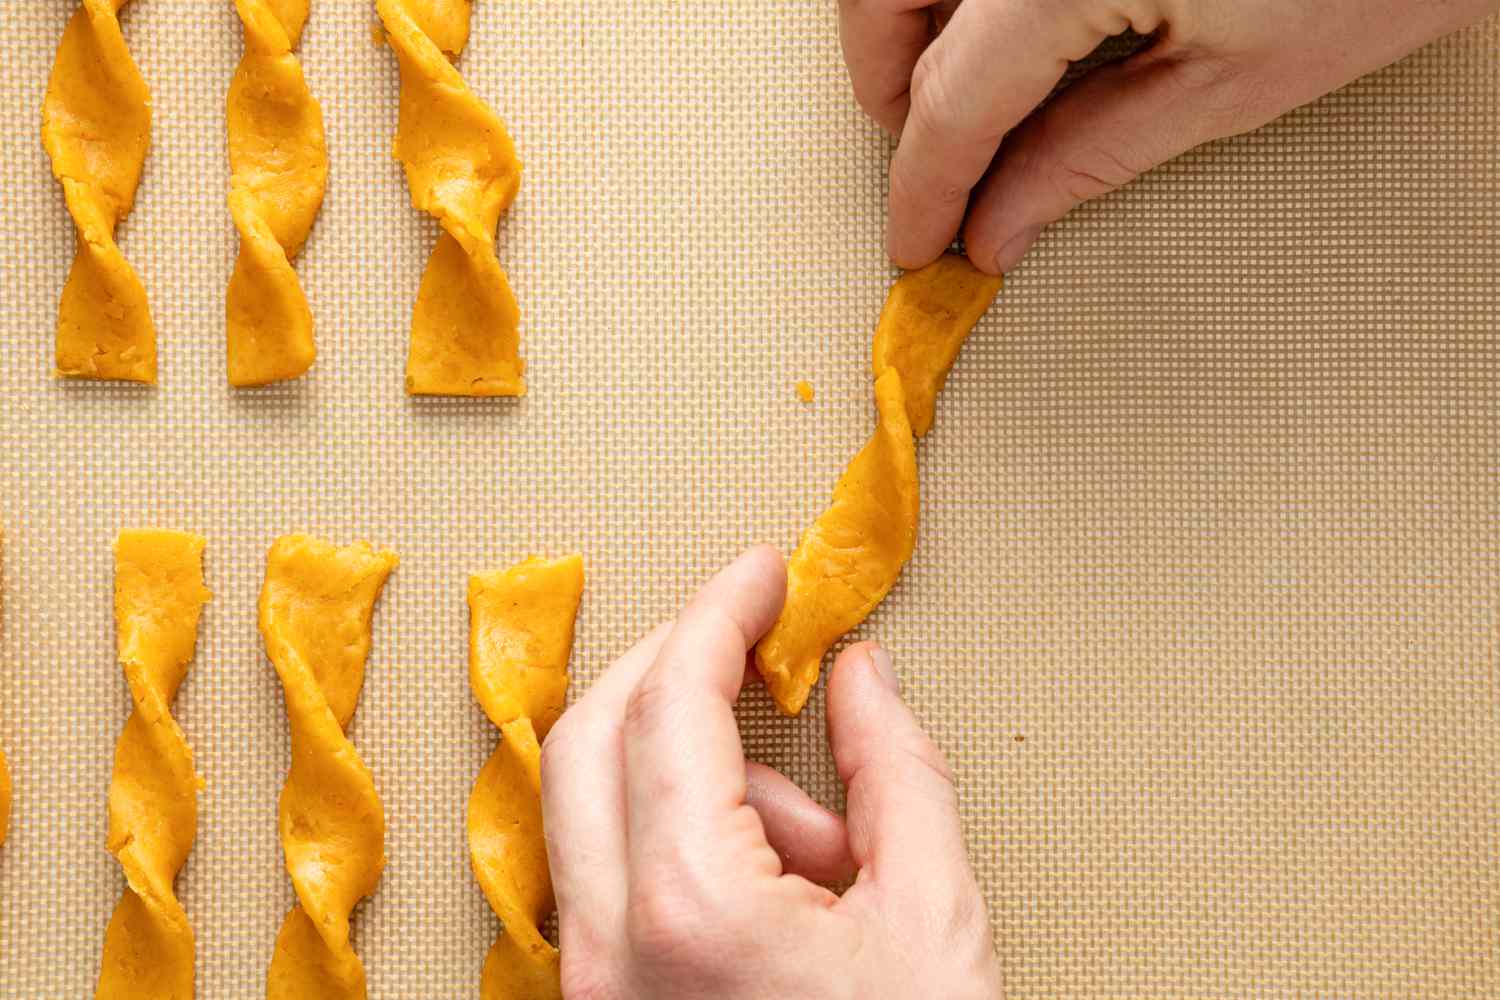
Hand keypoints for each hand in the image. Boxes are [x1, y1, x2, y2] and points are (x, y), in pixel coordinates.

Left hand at [541, 546, 1002, 998]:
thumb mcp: (930, 919)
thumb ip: (895, 775)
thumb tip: (861, 680)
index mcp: (691, 912)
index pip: (671, 705)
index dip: (720, 614)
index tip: (760, 576)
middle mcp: (609, 952)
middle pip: (589, 739)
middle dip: (673, 667)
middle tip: (748, 641)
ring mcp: (593, 988)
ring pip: (589, 810)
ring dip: (696, 780)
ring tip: (823, 842)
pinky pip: (605, 880)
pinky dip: (676, 842)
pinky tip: (779, 882)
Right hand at [843, 0, 1498, 271]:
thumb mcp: (1234, 81)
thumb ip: (1092, 154)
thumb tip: (1003, 219)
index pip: (950, 96)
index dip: (922, 183)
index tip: (916, 239)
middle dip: (886, 84)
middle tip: (927, 163)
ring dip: (916, 20)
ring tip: (961, 92)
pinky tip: (1001, 22)